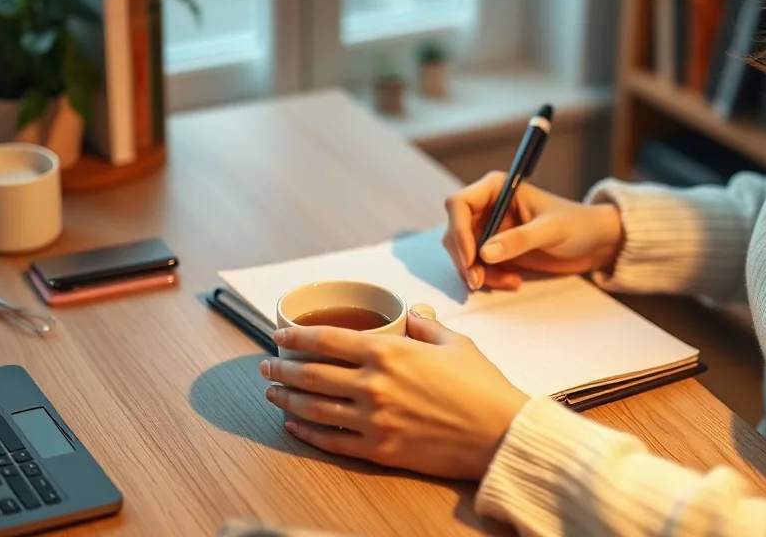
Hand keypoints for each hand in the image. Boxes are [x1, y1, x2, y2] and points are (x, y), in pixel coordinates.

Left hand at [262, 307, 528, 479]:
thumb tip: (411, 315)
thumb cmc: (482, 387)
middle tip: (266, 365)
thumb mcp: (455, 343)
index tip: (278, 334)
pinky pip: (331, 441)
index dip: (296, 336)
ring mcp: (373, 420)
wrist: (499, 434)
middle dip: (282, 367)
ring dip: (287, 398)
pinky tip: (294, 424)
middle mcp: (373, 385)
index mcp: (389, 352)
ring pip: (314, 407)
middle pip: (311, 374)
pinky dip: (307, 432)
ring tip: (273, 392)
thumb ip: (425, 326)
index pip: (326, 339)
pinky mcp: (378, 449)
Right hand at [443, 171, 623, 290]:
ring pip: (464, 254)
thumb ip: (519, 239)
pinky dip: (490, 278)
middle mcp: (488, 207)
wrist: (595, 243)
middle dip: (464, 259)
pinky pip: (478, 267)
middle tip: (479, 281)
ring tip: (508, 282)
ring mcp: (490, 230)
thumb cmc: (578, 225)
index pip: (458, 205)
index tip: (471, 258)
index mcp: (496, 188)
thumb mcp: (550, 230)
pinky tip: (513, 281)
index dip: (458, 231)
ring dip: (478, 273)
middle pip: (454, 232)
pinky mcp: (496, 251)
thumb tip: (485, 254)